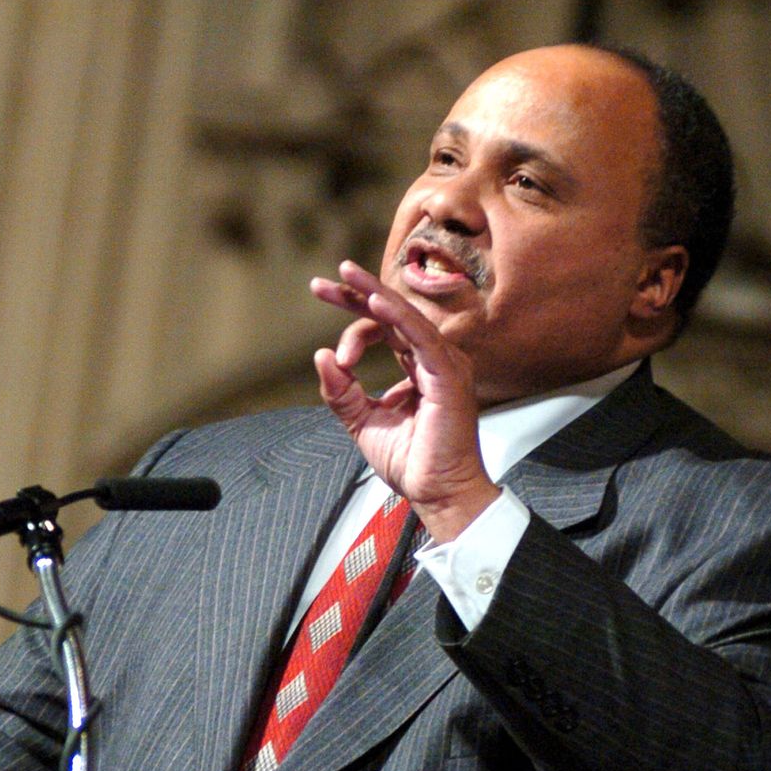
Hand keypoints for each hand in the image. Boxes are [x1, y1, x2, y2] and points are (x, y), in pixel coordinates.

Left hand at [309, 261, 500, 541]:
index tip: (333, 355)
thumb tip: (322, 356)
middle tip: (323, 284)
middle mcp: (433, 359)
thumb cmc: (414, 462)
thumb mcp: (364, 422)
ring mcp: (443, 364)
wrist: (437, 493)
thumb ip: (342, 392)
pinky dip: (398, 317)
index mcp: (417, 367)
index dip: (353, 329)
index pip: (384, 331)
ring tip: (346, 277)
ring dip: (374, 295)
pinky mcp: (448, 375)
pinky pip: (421, 337)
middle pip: (392, 315)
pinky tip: (376, 303)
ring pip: (406, 317)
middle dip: (357, 295)